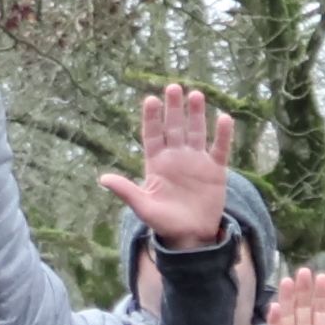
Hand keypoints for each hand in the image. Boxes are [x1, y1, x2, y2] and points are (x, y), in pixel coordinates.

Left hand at [116, 80, 236, 248]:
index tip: (150, 100)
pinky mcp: (215, 170)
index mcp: (156, 164)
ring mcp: (196, 161)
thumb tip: (102, 179)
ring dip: (196, 114)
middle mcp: (176, 158)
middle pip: (174, 127)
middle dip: (173, 108)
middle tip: (173, 87)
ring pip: (196, 132)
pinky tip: (223, 118)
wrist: (190, 236)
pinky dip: (222, 135)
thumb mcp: (143, 207)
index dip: (152, 118)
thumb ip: (126, 191)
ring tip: (195, 94)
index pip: (153, 135)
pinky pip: (219, 148)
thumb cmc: (164, 222)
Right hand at [258, 264, 324, 324]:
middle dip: (304, 290)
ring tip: (288, 281)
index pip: (321, 309)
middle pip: (303, 307)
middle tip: (304, 272)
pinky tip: (276, 307)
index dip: (321, 294)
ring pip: (288, 314)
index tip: (322, 277)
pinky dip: (274, 319)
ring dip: (288, 298)